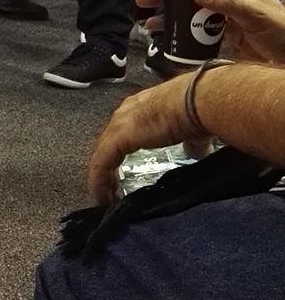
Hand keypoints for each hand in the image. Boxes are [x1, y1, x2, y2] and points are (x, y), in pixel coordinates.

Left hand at [87, 74, 195, 205]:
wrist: (199, 101)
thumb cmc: (200, 109)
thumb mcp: (193, 132)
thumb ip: (190, 144)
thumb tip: (196, 154)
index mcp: (143, 109)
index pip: (124, 134)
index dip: (121, 155)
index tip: (123, 174)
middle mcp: (126, 113)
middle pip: (108, 145)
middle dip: (109, 169)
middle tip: (112, 190)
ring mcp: (120, 124)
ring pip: (101, 156)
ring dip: (102, 178)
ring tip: (105, 199)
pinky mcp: (117, 137)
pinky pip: (100, 163)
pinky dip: (99, 181)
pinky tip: (102, 198)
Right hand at [137, 0, 284, 66]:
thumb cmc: (282, 30)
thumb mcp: (254, 14)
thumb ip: (227, 2)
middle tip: (145, 1)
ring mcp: (227, 17)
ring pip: (193, 13)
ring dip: (171, 18)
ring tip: (150, 25)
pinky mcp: (225, 35)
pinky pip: (199, 31)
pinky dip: (183, 34)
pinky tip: (170, 38)